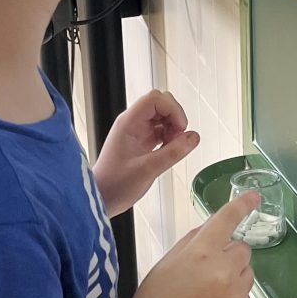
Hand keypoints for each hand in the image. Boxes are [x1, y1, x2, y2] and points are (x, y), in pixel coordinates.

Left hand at [93, 90, 200, 215]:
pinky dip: (169, 137)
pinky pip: (160, 130)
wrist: (102, 198)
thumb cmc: (115, 185)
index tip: (181, 128)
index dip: (172, 109)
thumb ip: (173, 152)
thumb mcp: (148, 170)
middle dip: (175, 118)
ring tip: (174, 147)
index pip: (155, 99)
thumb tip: (193, 137)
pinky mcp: (140, 142)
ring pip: (162, 117)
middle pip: (160, 104)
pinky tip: (169, 151)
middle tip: (179, 138)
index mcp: (128, 123)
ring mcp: (136, 132)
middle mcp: (132, 123)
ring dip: (173, 128)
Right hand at [123, 189, 259, 297]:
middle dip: (229, 254)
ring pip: (247, 273)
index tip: (254, 197)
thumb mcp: (167, 262)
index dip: (241, 206)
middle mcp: (222, 272)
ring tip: (206, 293)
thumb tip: (213, 227)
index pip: (227, 221)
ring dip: (233, 276)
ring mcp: (235, 296)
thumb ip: (193, 241)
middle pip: (243, 249)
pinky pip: (245, 297)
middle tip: (206, 271)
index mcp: (201, 253)